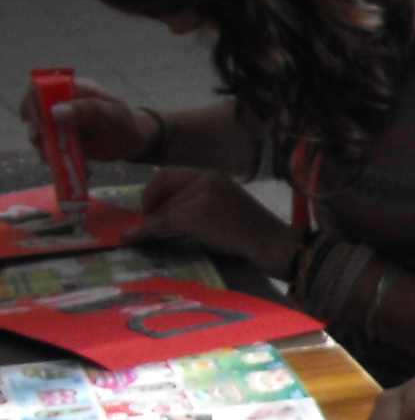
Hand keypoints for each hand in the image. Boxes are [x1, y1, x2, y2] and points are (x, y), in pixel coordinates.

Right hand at [19, 82, 158, 167]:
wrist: (135, 142)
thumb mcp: (112, 113)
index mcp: (72, 90)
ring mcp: (60, 124)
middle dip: (36, 131)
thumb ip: (87, 109)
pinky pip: (50, 150)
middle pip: (34, 114)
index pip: (40, 89)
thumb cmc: (125, 121)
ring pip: (39, 134)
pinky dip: (57, 160)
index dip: (31, 102)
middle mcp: (61, 106)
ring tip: (61, 159)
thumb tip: (55, 111)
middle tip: (45, 145)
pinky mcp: (62, 141)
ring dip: (45, 149)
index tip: (34, 121)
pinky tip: (78, 167)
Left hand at [135, 165, 300, 272]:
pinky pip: (163, 221)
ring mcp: (204, 195)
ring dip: (150, 223)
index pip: (169, 174)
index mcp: (214, 175)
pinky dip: (146, 231)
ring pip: (163, 207)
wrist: (276, 245)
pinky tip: (133, 237)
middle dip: (149, 206)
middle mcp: (208, 178)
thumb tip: (159, 214)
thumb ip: (197, 203)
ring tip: (140, 235)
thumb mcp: (225, 208)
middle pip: (162, 187)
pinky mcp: (199, 214)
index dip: (153, 191)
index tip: (149, 211)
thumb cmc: (254, 233)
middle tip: (144, 225)